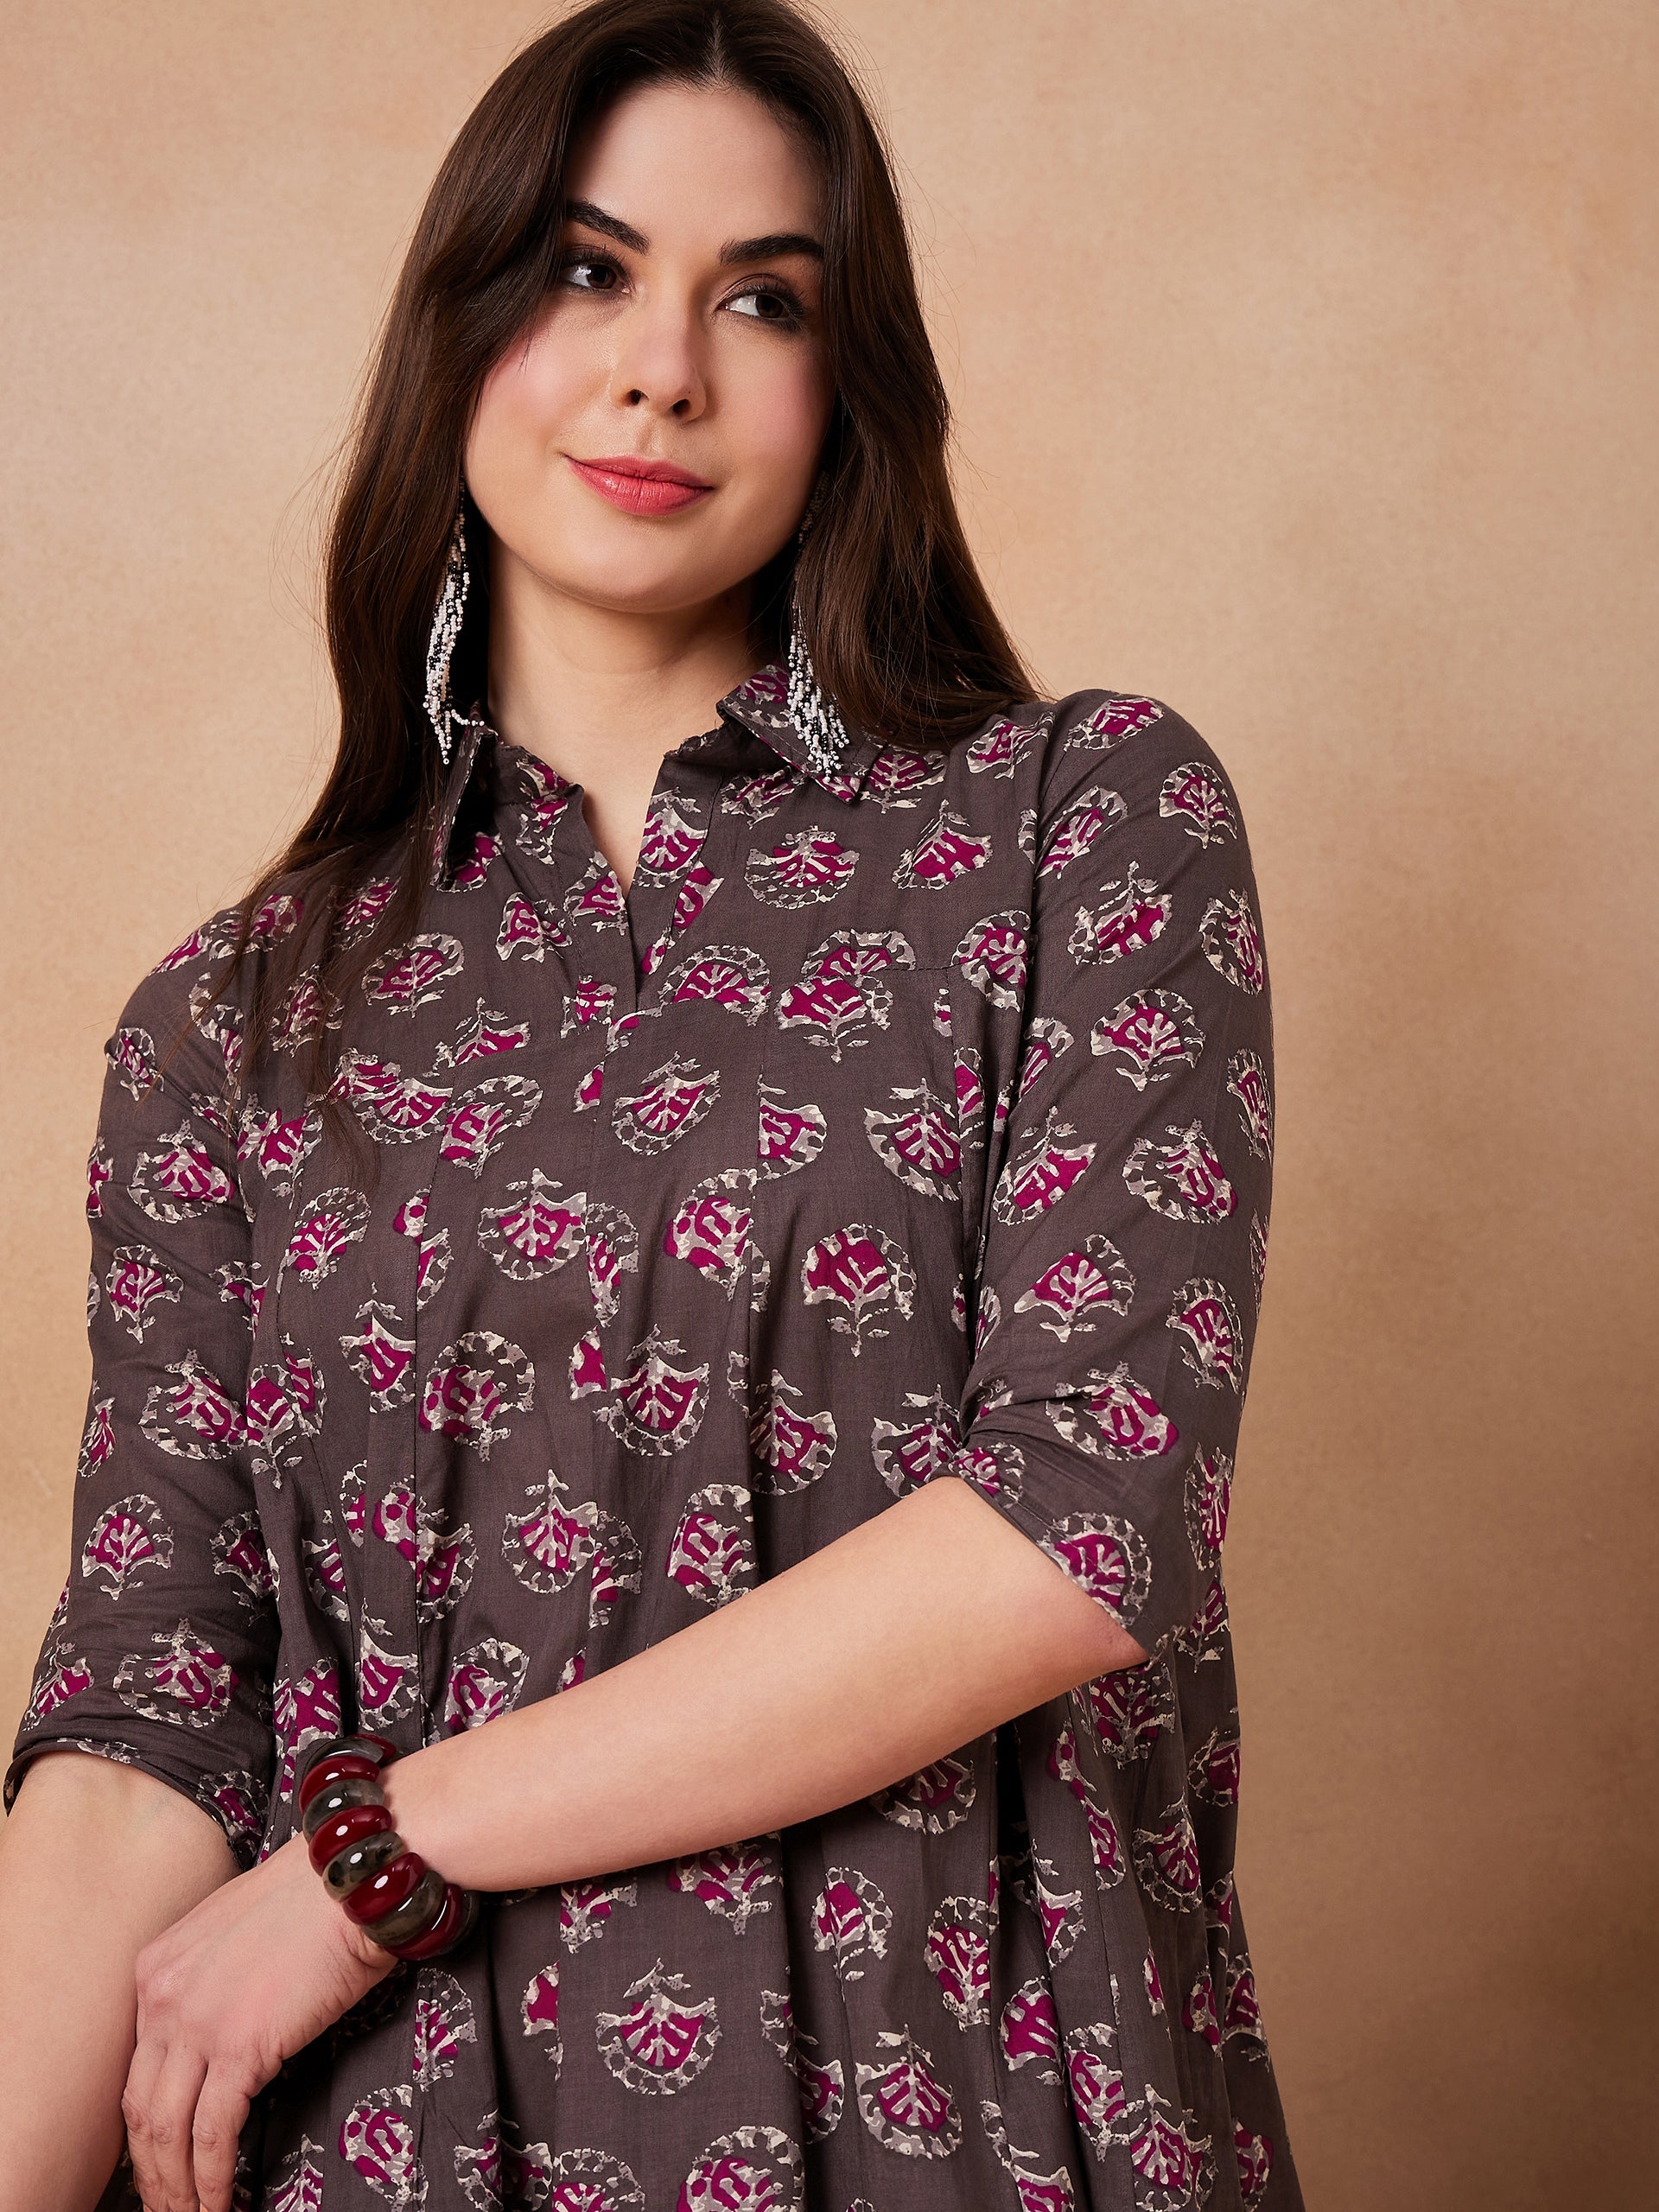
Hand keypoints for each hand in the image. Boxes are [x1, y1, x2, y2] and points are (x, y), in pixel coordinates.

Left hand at [121, 1829, 393, 2211]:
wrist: (352, 1876)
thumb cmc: (314, 1894)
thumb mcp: (235, 1929)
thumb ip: (211, 1979)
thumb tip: (223, 2029)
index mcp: (157, 1967)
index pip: (135, 2066)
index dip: (144, 2123)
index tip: (157, 2155)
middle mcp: (162, 1997)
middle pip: (140, 2108)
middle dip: (150, 2170)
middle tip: (166, 2203)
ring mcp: (196, 2024)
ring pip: (166, 2131)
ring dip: (177, 2187)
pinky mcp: (239, 2048)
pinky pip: (213, 2135)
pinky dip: (212, 2180)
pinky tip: (220, 2202)